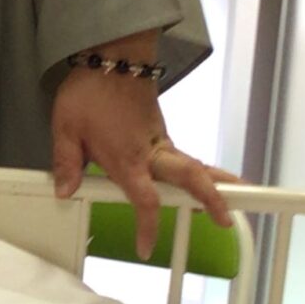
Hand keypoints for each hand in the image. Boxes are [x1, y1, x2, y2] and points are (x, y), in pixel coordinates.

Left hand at [49, 40, 234, 261]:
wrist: (113, 55)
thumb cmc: (90, 90)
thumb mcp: (66, 127)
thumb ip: (67, 162)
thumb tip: (64, 192)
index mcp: (128, 157)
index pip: (144, 199)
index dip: (147, 226)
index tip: (146, 248)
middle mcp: (151, 152)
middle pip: (191, 178)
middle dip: (213, 199)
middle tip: (227, 220)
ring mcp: (160, 141)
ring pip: (195, 166)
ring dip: (218, 183)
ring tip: (240, 197)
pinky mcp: (161, 133)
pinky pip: (184, 157)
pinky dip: (200, 172)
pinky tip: (205, 181)